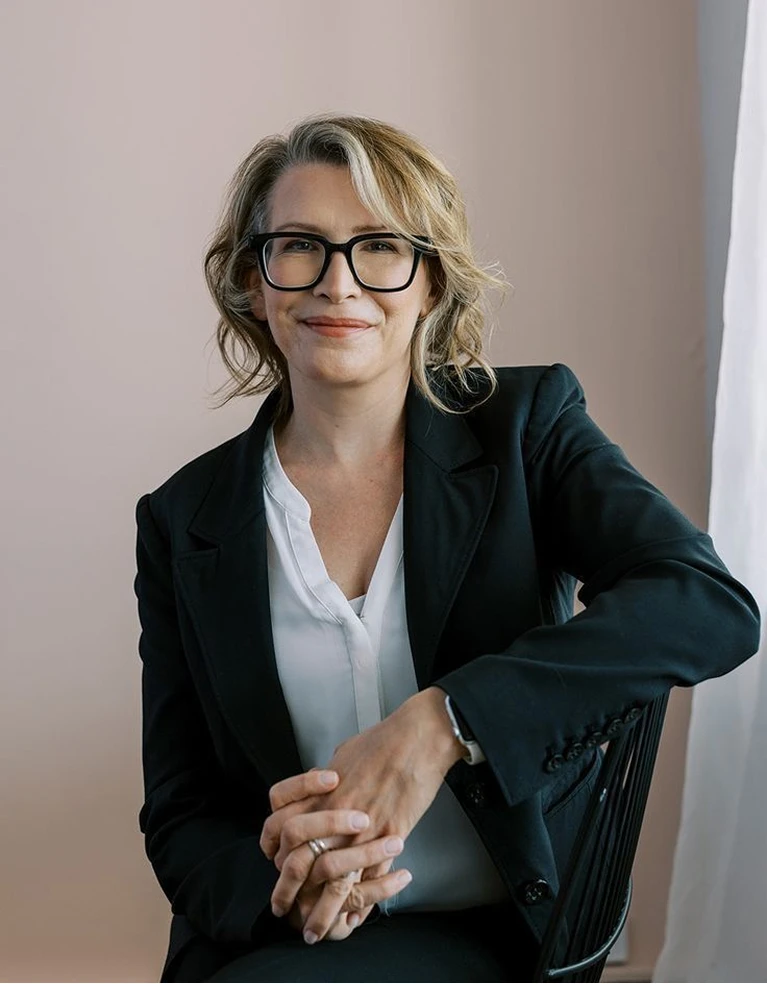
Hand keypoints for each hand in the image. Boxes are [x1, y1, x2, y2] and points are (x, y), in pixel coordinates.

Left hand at [261, 688, 463, 941]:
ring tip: (315, 931)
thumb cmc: (383, 741)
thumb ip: (327, 781)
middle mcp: (331, 813)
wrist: (417, 738)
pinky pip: (367, 880)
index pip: (278, 827)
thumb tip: (324, 791)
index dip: (274, 851)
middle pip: (295, 860)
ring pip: (328, 880)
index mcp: (316, 792)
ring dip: (319, 913)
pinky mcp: (387, 837)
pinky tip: (354, 919)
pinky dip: (358, 905)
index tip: (277, 866)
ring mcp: (359, 829)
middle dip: (287, 891)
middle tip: (284, 909)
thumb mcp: (342, 757)